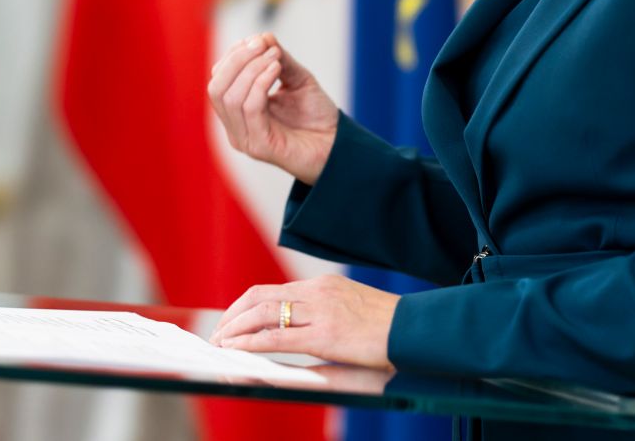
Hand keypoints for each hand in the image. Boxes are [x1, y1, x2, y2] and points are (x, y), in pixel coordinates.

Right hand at [208, 33, 338, 185]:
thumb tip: (263, 36)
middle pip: (216, 87)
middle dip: (237, 59)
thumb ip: (279, 59)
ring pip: (230, 97)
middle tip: (263, 45)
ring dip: (251, 69)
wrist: (337, 146)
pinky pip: (250, 108)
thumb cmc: (316, 116)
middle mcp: (235, 127)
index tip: (260, 40)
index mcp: (238, 111)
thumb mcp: (297, 79)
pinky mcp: (260, 146)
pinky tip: (276, 70)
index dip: (234, 55)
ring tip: (275, 58)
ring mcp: (245, 139)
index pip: (218, 78)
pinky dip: (260, 83)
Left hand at [210, 274, 398, 368]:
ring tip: (220, 344)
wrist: (417, 330)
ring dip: (235, 329)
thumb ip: (322, 319)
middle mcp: (317, 293)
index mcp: (322, 285)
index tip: (229, 321)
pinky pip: (278, 338)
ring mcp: (320, 312)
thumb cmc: (389, 327)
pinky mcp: (326, 336)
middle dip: (232, 317)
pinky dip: (251, 342)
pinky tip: (237, 349)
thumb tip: (296, 337)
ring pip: (264, 314)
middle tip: (216, 335)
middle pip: (259, 298)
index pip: (270, 290)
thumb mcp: (351, 311)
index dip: (244, 306)